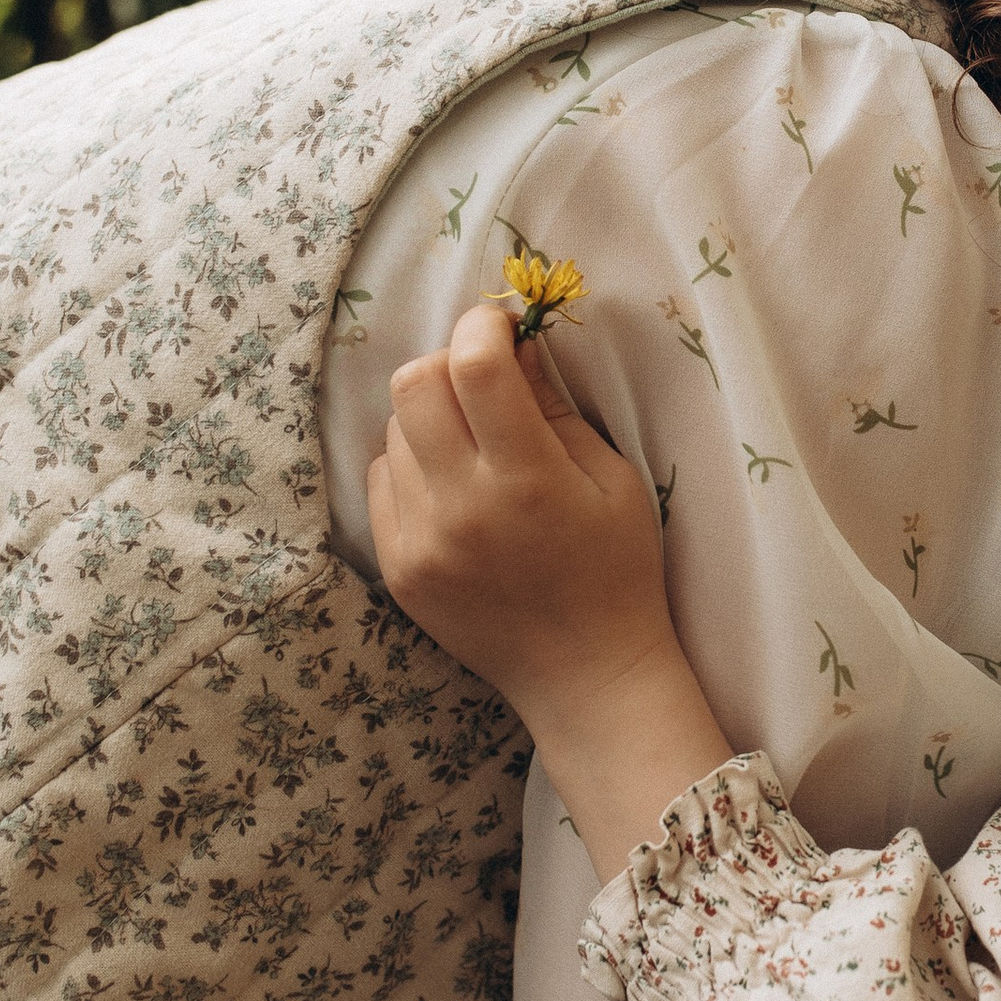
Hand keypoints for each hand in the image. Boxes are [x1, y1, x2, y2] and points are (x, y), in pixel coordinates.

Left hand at [367, 307, 730, 874]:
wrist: (585, 675)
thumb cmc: (617, 571)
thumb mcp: (612, 480)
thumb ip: (554, 409)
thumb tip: (514, 345)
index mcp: (528, 481)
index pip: (476, 367)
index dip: (483, 326)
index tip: (502, 326)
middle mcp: (463, 509)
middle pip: (414, 385)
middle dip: (448, 362)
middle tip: (483, 379)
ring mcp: (421, 542)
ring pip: (393, 431)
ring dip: (430, 417)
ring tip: (474, 444)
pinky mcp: (397, 568)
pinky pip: (382, 481)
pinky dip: (412, 466)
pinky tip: (454, 488)